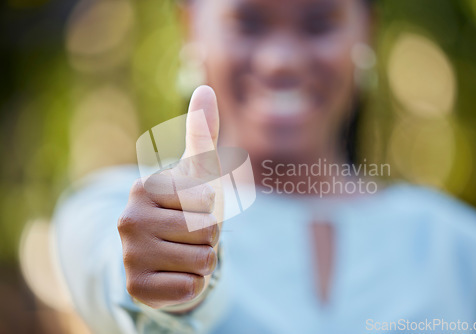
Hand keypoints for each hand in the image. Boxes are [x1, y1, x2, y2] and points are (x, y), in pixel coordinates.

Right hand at [118, 85, 222, 309]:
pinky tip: (173, 275)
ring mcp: (128, 255)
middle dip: (209, 236)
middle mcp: (128, 219)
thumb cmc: (186, 207)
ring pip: (202, 262)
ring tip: (182, 253)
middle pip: (207, 232)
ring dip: (202, 261)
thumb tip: (204, 88)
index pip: (208, 201)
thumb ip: (202, 133)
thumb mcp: (197, 172)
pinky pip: (189, 289)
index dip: (211, 209)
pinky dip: (191, 285)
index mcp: (145, 187)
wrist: (165, 252)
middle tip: (188, 234)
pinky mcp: (135, 288)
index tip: (192, 208)